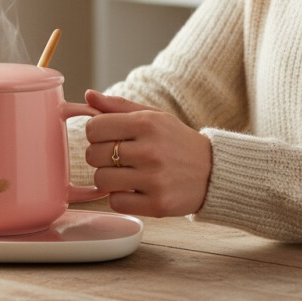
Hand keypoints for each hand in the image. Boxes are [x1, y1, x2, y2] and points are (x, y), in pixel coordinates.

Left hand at [84, 90, 211, 216]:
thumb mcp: (153, 116)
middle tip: (118, 157)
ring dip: (108, 178)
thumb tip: (88, 95)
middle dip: (99, 156)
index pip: (93, 128)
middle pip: (93, 155)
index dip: (96, 133)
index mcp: (147, 123)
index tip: (108, 137)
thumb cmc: (176, 141)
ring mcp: (154, 179)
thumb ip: (118, 106)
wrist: (214, 172)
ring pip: (101, 180)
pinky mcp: (158, 204)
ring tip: (126, 173)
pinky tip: (135, 189)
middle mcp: (150, 150)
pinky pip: (115, 202)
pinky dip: (120, 197)